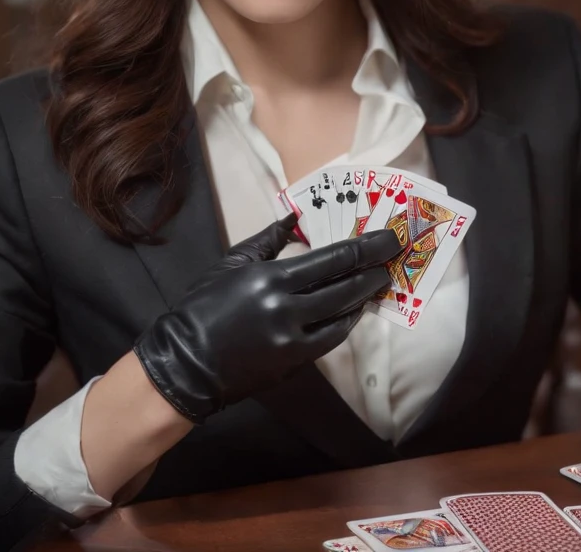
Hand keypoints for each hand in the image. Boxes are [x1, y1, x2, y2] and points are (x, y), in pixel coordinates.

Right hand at [132, 212, 399, 423]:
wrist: (185, 362)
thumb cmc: (204, 306)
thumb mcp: (232, 262)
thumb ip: (268, 240)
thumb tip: (294, 217)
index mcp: (271, 278)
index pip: (332, 260)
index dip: (365, 248)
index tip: (387, 239)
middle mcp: (286, 308)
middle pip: (345, 287)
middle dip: (374, 270)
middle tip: (395, 256)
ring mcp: (292, 340)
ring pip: (342, 315)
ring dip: (364, 297)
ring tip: (379, 281)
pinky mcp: (293, 363)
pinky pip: (330, 340)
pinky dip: (346, 323)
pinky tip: (354, 311)